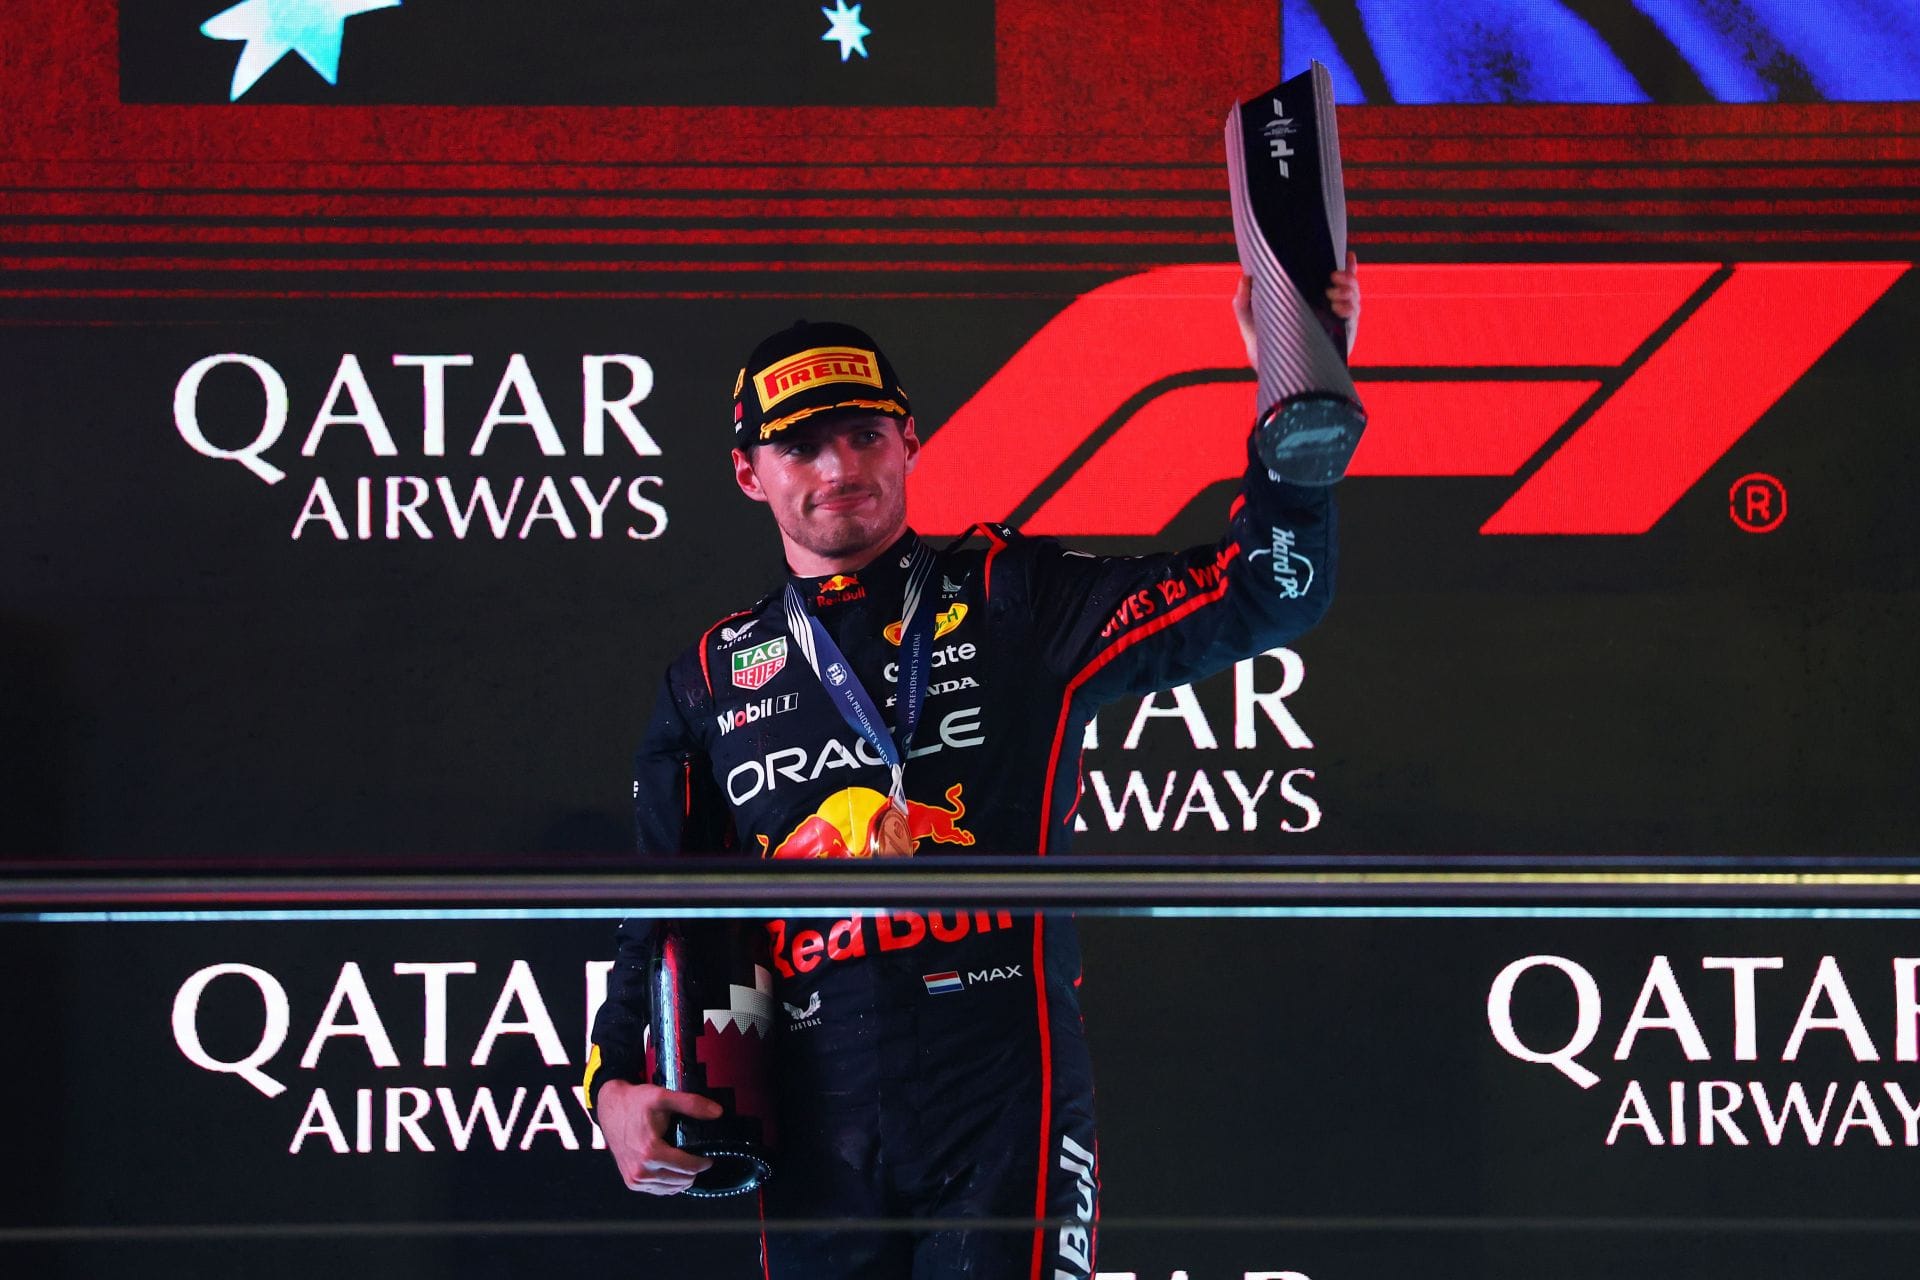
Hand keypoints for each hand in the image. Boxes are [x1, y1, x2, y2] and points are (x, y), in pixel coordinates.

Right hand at [597, 1080, 722, 1194]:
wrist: (610, 1108)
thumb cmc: (635, 1103)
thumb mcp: (663, 1097)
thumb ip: (692, 1104)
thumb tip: (717, 1112)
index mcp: (650, 1152)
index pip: (688, 1168)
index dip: (703, 1163)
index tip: (709, 1156)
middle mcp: (641, 1170)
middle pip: (681, 1181)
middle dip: (694, 1170)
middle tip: (698, 1157)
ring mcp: (635, 1179)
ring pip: (671, 1188)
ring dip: (682, 1178)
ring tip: (686, 1163)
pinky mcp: (632, 1182)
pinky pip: (658, 1190)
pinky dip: (670, 1183)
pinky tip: (674, 1171)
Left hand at [1234, 250, 1361, 367]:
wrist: (1265, 368)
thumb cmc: (1259, 340)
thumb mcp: (1249, 316)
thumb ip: (1244, 297)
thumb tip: (1245, 276)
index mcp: (1311, 297)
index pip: (1334, 278)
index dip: (1346, 266)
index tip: (1348, 255)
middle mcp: (1327, 308)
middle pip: (1349, 286)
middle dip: (1348, 277)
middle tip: (1333, 277)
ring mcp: (1335, 323)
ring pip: (1354, 301)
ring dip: (1349, 292)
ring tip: (1332, 294)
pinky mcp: (1340, 339)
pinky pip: (1353, 320)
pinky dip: (1349, 310)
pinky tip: (1338, 309)